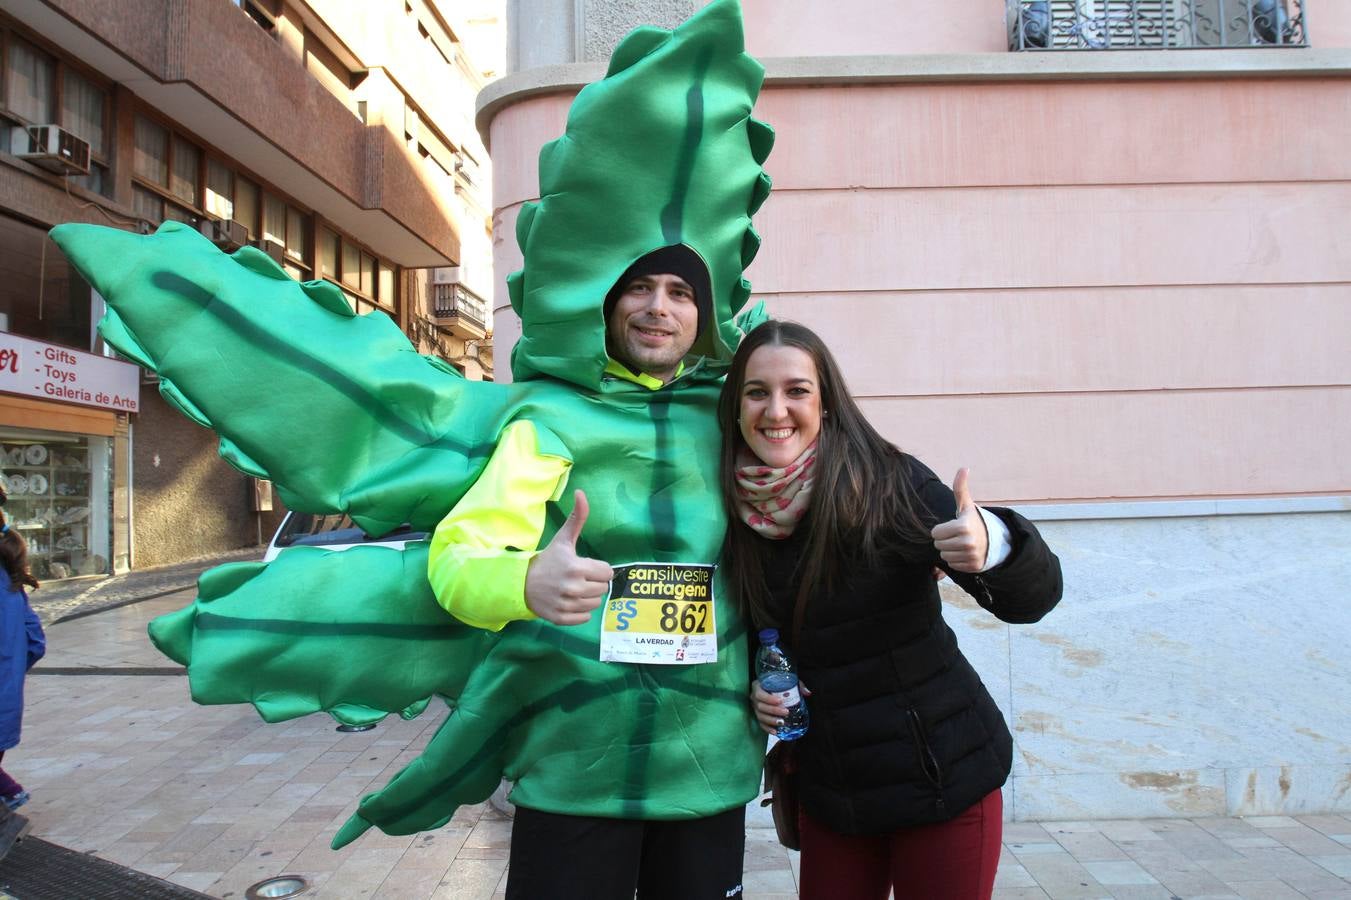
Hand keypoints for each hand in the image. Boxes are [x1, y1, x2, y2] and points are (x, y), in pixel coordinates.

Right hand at [524, 490, 612, 625]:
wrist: (522, 583)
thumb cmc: (547, 560)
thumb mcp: (562, 539)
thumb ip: (577, 518)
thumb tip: (581, 493)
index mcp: (577, 567)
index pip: (607, 572)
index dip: (598, 569)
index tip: (585, 567)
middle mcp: (573, 588)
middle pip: (603, 589)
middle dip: (594, 583)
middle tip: (578, 578)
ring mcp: (567, 605)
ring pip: (595, 604)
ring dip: (587, 597)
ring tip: (573, 589)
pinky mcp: (561, 618)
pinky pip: (585, 618)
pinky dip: (579, 612)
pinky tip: (568, 601)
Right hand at [750, 679, 809, 735]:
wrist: (770, 688)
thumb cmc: (778, 684)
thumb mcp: (787, 681)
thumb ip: (797, 686)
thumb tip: (807, 693)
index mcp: (757, 686)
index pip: (760, 694)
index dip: (769, 699)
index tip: (780, 701)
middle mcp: (754, 698)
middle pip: (760, 706)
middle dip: (773, 711)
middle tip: (786, 712)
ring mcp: (755, 708)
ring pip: (760, 716)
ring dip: (771, 720)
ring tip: (782, 722)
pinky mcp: (758, 716)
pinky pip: (761, 724)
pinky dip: (767, 729)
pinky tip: (775, 732)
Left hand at [930, 468, 988, 573]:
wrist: (993, 539)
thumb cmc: (973, 521)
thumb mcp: (966, 505)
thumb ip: (960, 488)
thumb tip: (964, 468)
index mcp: (963, 526)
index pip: (935, 533)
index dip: (940, 529)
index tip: (951, 527)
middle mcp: (968, 542)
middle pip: (939, 545)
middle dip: (944, 540)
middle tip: (955, 536)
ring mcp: (971, 555)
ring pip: (944, 556)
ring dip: (949, 551)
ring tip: (960, 544)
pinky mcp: (973, 566)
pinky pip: (952, 565)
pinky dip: (957, 560)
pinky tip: (964, 553)